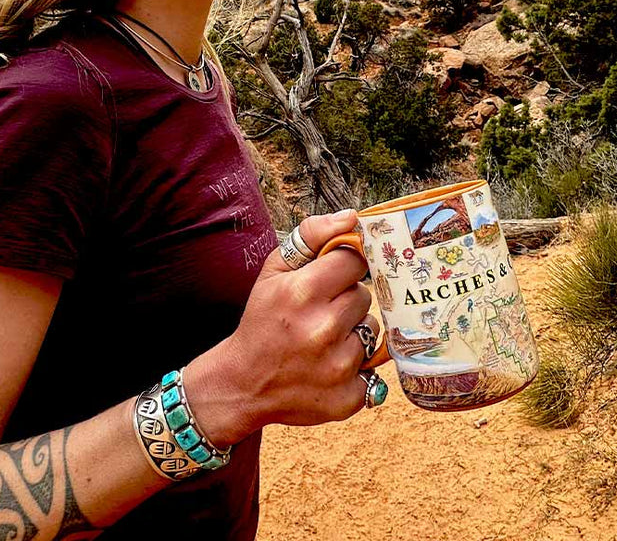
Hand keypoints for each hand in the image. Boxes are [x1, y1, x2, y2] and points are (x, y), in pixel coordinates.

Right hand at [184, 210, 381, 445]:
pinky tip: (329, 366)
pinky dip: (356, 366)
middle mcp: (323, 329)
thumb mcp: (274, 270)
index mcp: (303, 292)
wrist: (243, 383)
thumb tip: (352, 217)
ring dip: (352, 332)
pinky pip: (373, 368)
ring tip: (323, 340)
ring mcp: (337, 367)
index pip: (354, 262)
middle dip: (345, 301)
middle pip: (364, 296)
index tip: (329, 280)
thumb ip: (312, 235)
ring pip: (371, 329)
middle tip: (320, 313)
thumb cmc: (263, 320)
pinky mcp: (347, 398)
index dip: (343, 269)